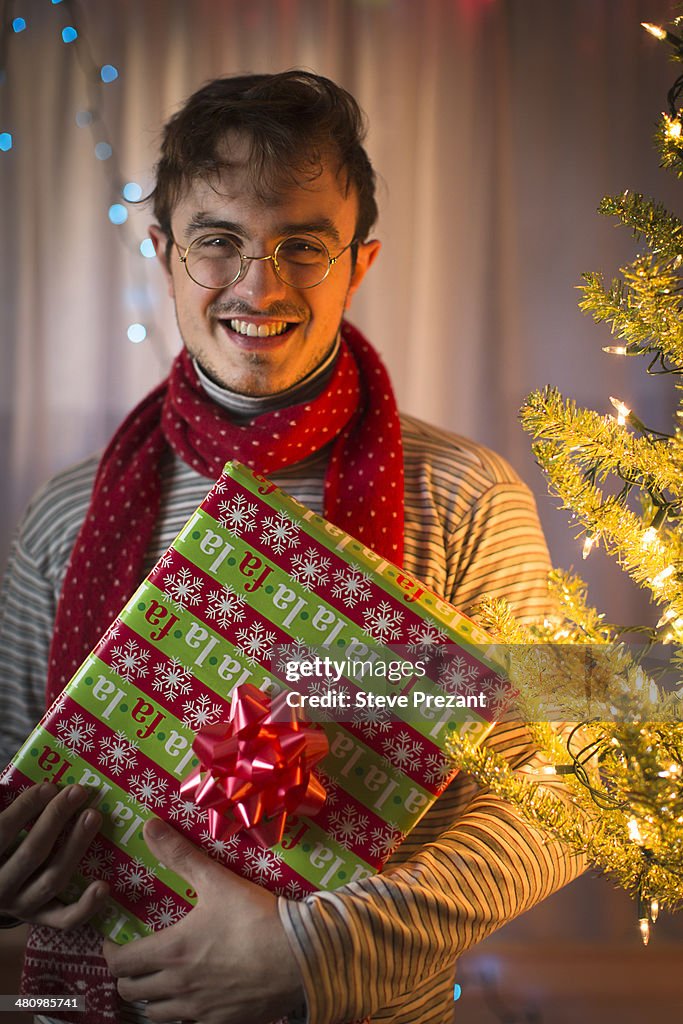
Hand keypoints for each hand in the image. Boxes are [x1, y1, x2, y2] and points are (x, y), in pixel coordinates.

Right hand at [0, 782, 108, 927]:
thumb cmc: (0, 845)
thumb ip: (7, 807)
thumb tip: (30, 781)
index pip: (2, 832)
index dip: (24, 808)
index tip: (49, 786)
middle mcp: (0, 887)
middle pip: (31, 853)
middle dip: (55, 819)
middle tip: (78, 792)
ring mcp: (22, 906)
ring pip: (52, 879)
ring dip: (75, 846)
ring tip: (93, 816)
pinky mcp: (42, 919)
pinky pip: (65, 919)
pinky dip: (85, 906)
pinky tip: (103, 886)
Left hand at [103, 818, 304, 1023]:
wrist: (301, 956)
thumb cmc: (256, 917)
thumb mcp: (216, 880)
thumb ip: (180, 854)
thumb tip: (149, 826)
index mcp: (173, 952)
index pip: (121, 963)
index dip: (110, 953)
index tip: (115, 943)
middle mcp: (179, 987)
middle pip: (131, 992)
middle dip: (127, 975)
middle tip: (136, 959)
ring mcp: (200, 1010)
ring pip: (155, 1014)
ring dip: (151, 998)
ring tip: (159, 981)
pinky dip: (181, 1015)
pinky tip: (194, 999)